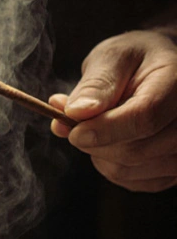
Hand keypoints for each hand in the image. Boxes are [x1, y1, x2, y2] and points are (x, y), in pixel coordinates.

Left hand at [49, 30, 176, 191]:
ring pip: (130, 169)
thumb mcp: (113, 58)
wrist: (160, 72)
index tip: (73, 131)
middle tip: (73, 122)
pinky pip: (132, 180)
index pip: (144, 117)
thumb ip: (96, 84)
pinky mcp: (176, 169)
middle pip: (135, 149)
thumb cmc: (135, 61)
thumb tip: (75, 112)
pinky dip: (110, 165)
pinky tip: (111, 141)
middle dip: (94, 141)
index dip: (104, 129)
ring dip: (99, 154)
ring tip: (95, 126)